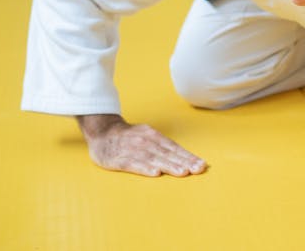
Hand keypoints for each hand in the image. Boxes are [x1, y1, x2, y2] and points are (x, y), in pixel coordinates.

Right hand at [76, 114, 206, 176]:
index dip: (188, 156)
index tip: (201, 164)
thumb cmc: (130, 138)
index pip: (174, 148)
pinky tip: (155, 173)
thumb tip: (185, 158)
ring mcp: (132, 149)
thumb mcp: (148, 137)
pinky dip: (145, 168)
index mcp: (154, 136)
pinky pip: (133, 164)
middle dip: (184, 162)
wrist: (103, 131)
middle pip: (167, 153)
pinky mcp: (119, 158)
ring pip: (153, 158)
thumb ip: (163, 147)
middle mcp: (145, 141)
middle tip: (198, 169)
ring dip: (169, 165)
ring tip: (182, 172)